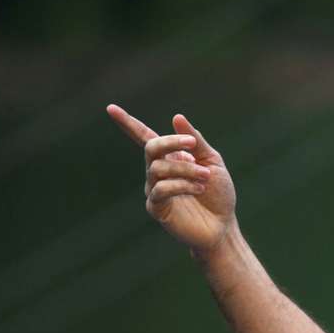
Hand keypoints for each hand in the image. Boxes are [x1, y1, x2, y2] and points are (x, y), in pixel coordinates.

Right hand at [106, 104, 237, 255]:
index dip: (128, 123)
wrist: (223, 225)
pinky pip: (160, 190)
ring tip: (206, 176)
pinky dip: (181, 185)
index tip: (110, 108)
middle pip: (151, 147)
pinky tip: (199, 189)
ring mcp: (155, 190)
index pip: (145, 137)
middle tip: (193, 145)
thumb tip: (176, 117)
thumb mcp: (213, 161)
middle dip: (171, 142)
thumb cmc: (219, 194)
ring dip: (185, 169)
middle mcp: (158, 172)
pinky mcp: (157, 208)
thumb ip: (196, 141)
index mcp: (170, 158)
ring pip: (158, 169)